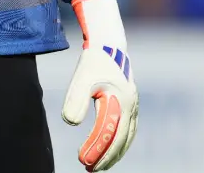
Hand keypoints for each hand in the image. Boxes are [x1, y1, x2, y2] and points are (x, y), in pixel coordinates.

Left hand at [62, 0, 138, 170]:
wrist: (108, 42)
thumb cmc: (95, 60)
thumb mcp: (82, 78)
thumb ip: (75, 98)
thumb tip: (70, 122)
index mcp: (122, 101)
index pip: (110, 134)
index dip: (98, 149)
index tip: (84, 161)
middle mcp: (131, 106)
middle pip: (121, 139)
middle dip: (106, 156)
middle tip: (90, 169)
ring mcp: (133, 105)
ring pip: (126, 136)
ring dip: (114, 152)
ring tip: (99, 165)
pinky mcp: (129, 103)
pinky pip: (127, 129)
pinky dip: (119, 141)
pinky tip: (109, 147)